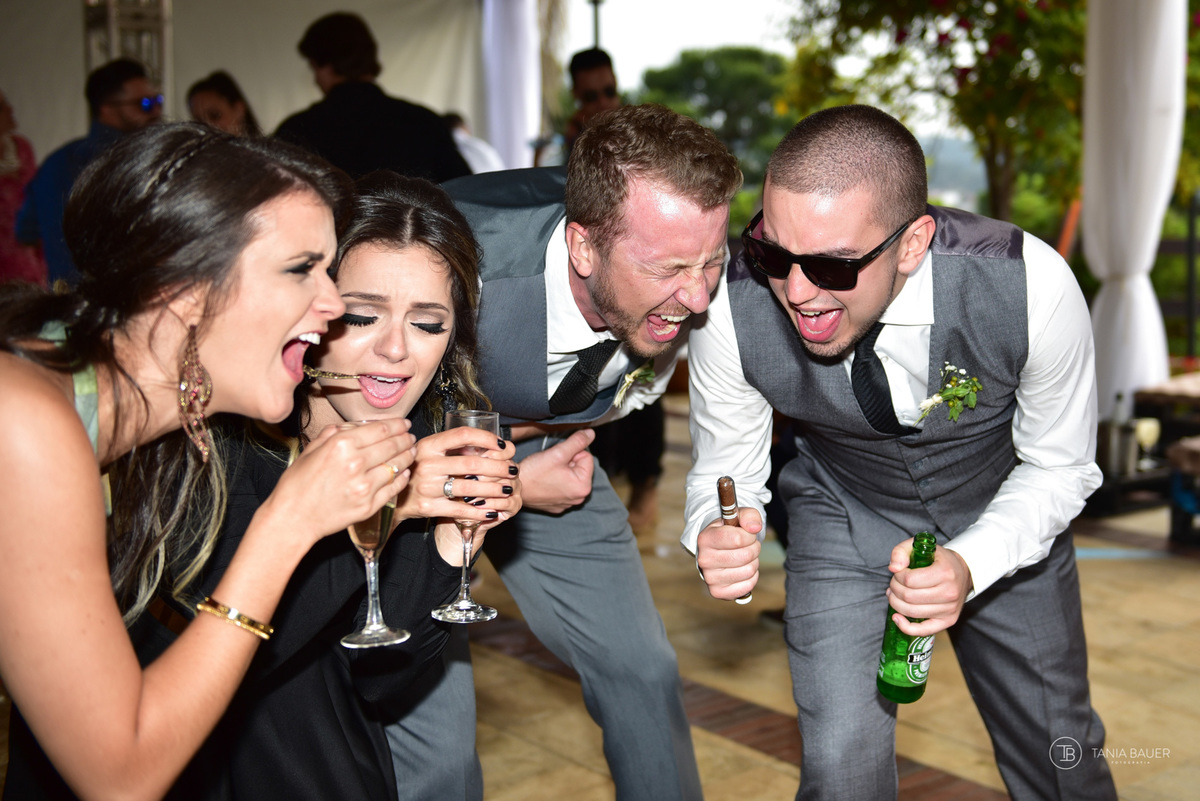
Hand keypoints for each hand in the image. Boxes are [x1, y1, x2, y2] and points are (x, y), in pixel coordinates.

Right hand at [259, 418, 414, 550]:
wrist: (293, 518)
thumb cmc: (297, 485)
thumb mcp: (311, 450)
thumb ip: (333, 434)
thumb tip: (350, 427)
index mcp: (341, 445)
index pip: (381, 430)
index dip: (397, 425)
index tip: (404, 423)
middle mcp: (356, 464)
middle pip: (393, 445)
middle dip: (406, 438)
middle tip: (410, 436)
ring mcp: (364, 486)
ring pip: (397, 466)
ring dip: (407, 456)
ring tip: (411, 452)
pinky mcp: (369, 506)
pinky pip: (394, 488)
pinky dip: (402, 478)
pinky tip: (403, 473)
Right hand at [394, 427, 518, 525]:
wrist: (392, 498)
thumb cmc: (417, 470)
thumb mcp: (427, 452)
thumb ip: (450, 445)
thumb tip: (490, 441)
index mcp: (428, 446)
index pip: (463, 435)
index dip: (487, 438)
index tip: (502, 445)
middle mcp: (427, 465)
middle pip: (472, 464)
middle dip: (498, 468)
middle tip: (513, 470)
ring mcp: (427, 487)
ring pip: (470, 489)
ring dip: (494, 490)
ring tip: (508, 490)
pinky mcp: (428, 507)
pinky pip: (461, 510)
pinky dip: (480, 512)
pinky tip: (493, 512)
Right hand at [517, 428, 595, 512]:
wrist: (514, 488)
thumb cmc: (533, 473)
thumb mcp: (557, 453)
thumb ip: (577, 441)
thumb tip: (591, 433)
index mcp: (583, 486)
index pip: (587, 457)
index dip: (572, 452)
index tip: (557, 459)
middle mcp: (579, 498)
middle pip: (580, 467)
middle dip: (567, 462)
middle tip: (551, 465)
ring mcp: (568, 503)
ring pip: (571, 476)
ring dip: (561, 471)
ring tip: (547, 473)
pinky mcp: (558, 505)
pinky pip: (562, 486)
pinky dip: (555, 481)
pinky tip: (544, 481)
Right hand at [695, 507, 762, 600]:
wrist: (716, 550)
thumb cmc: (729, 531)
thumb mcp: (738, 517)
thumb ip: (749, 516)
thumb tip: (754, 528)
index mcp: (705, 538)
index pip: (737, 539)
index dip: (750, 536)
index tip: (747, 534)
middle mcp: (704, 559)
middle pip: (745, 556)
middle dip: (754, 548)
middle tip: (749, 545)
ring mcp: (710, 578)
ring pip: (749, 571)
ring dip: (754, 562)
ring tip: (745, 556)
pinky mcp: (717, 592)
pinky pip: (747, 586)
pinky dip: (751, 577)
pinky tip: (743, 569)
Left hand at [885, 538, 973, 636]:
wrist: (963, 572)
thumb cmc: (938, 560)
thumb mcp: (920, 547)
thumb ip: (901, 552)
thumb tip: (893, 568)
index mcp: (944, 572)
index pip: (910, 580)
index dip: (897, 576)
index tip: (898, 573)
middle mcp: (949, 593)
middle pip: (908, 596)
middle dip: (894, 589)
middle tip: (894, 583)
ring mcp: (950, 609)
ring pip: (912, 612)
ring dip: (896, 603)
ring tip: (895, 595)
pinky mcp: (948, 621)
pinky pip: (923, 630)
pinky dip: (906, 627)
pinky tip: (897, 618)